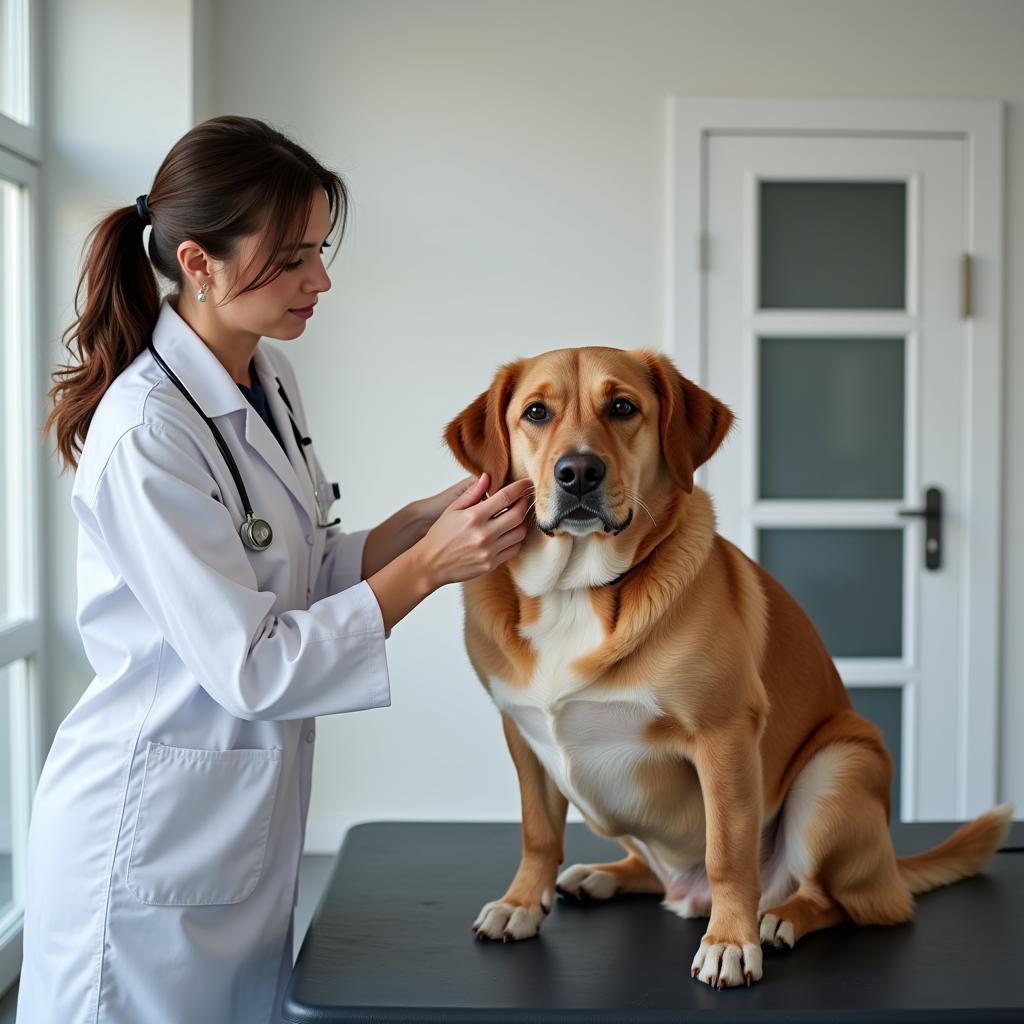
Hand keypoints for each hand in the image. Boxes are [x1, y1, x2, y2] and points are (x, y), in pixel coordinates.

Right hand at [415, 473, 533, 587]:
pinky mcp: (491, 564)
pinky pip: (513, 549)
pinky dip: (517, 539)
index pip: (505, 497)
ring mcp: (488, 551)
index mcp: (473, 517)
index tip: (527, 484)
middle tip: (525, 498)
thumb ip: (472, 493)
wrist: (430, 564)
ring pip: (519, 534)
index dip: (520, 488)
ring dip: (523, 522)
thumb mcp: (452, 510)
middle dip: (525, 504)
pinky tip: (511, 532)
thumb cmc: (440, 535)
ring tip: (518, 515)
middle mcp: (483, 534)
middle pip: (518, 515)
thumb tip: (487, 477)